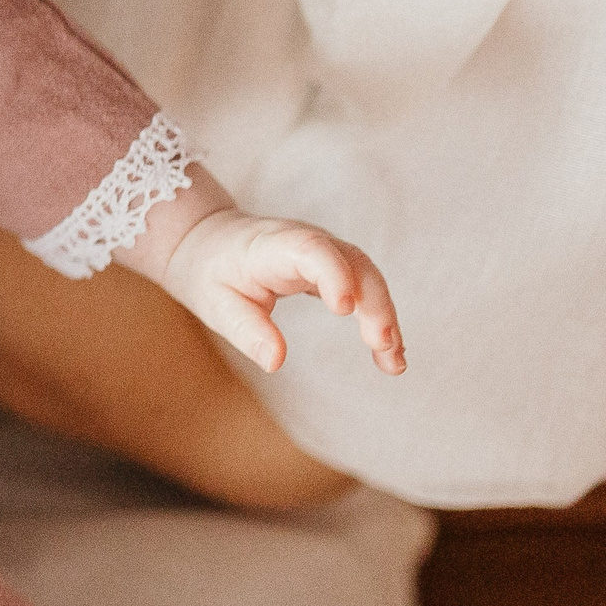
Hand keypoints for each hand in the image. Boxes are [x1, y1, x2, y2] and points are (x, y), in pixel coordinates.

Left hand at [161, 208, 406, 376]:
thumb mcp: (216, 305)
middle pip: (353, 262)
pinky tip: (391, 353)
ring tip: (394, 362)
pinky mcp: (333, 265)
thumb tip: (275, 362)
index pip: (310, 250)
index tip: (345, 309)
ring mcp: (324, 251)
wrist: (210, 243)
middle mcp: (305, 242)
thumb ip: (246, 331)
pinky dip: (380, 317)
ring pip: (367, 275)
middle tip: (383, 346)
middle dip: (374, 303)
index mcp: (270, 247)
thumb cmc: (212, 273)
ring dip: (386, 316)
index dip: (332, 273)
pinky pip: (366, 286)